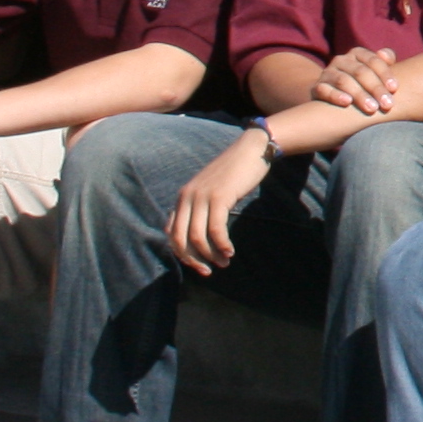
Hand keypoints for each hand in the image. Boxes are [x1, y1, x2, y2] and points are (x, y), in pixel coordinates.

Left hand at [165, 127, 276, 275]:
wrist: (250, 150)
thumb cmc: (234, 172)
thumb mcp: (210, 190)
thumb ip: (201, 208)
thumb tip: (199, 236)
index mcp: (182, 197)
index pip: (172, 234)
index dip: (182, 254)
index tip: (198, 264)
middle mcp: (187, 197)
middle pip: (181, 239)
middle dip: (193, 260)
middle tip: (208, 271)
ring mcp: (202, 196)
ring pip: (197, 237)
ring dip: (210, 255)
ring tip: (224, 262)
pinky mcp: (219, 197)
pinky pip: (216, 229)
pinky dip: (222, 244)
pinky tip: (230, 251)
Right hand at [309, 47, 404, 115]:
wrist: (329, 94)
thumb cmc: (361, 84)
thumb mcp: (373, 72)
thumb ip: (385, 62)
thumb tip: (387, 56)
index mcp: (357, 54)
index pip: (373, 60)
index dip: (384, 73)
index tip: (394, 89)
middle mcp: (341, 60)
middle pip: (360, 72)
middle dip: (376, 88)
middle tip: (387, 104)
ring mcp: (327, 73)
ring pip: (344, 81)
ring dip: (360, 95)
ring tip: (372, 108)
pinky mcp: (317, 87)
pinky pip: (325, 90)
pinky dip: (336, 95)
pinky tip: (347, 103)